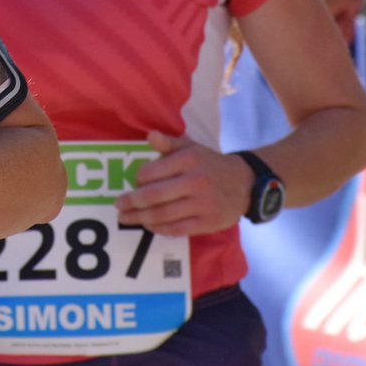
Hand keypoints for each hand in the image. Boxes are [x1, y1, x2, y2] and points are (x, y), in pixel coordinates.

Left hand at [112, 132, 249, 236]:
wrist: (246, 184)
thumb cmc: (211, 164)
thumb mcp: (193, 148)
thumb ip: (169, 143)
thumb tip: (150, 136)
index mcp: (189, 159)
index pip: (151, 172)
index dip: (137, 179)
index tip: (133, 183)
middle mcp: (196, 181)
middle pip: (153, 196)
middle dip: (131, 202)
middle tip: (118, 205)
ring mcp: (203, 204)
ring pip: (162, 214)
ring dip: (140, 218)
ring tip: (127, 218)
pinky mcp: (208, 222)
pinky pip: (177, 229)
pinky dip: (159, 228)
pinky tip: (149, 225)